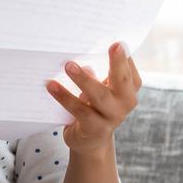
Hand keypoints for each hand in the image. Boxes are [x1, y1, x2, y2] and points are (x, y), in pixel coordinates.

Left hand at [45, 41, 141, 156]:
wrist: (90, 141)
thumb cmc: (94, 106)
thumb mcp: (98, 89)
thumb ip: (96, 73)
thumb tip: (80, 59)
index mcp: (129, 89)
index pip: (130, 70)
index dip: (125, 56)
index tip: (117, 42)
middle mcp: (125, 103)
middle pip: (123, 81)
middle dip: (118, 63)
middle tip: (113, 46)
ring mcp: (112, 117)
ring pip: (99, 96)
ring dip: (84, 79)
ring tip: (69, 65)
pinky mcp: (95, 128)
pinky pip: (79, 110)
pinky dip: (64, 97)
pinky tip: (52, 86)